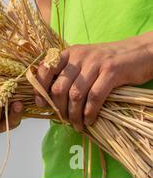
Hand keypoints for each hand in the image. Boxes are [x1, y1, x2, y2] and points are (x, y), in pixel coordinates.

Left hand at [35, 33, 152, 130]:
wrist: (138, 52)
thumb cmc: (107, 62)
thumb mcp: (83, 62)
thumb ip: (67, 74)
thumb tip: (48, 97)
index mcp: (68, 53)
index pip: (46, 70)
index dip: (40, 88)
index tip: (41, 104)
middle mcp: (78, 56)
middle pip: (59, 87)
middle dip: (59, 108)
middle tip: (63, 120)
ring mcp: (95, 63)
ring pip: (76, 94)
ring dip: (74, 114)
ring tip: (77, 124)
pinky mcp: (111, 71)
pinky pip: (95, 96)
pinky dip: (90, 112)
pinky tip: (89, 120)